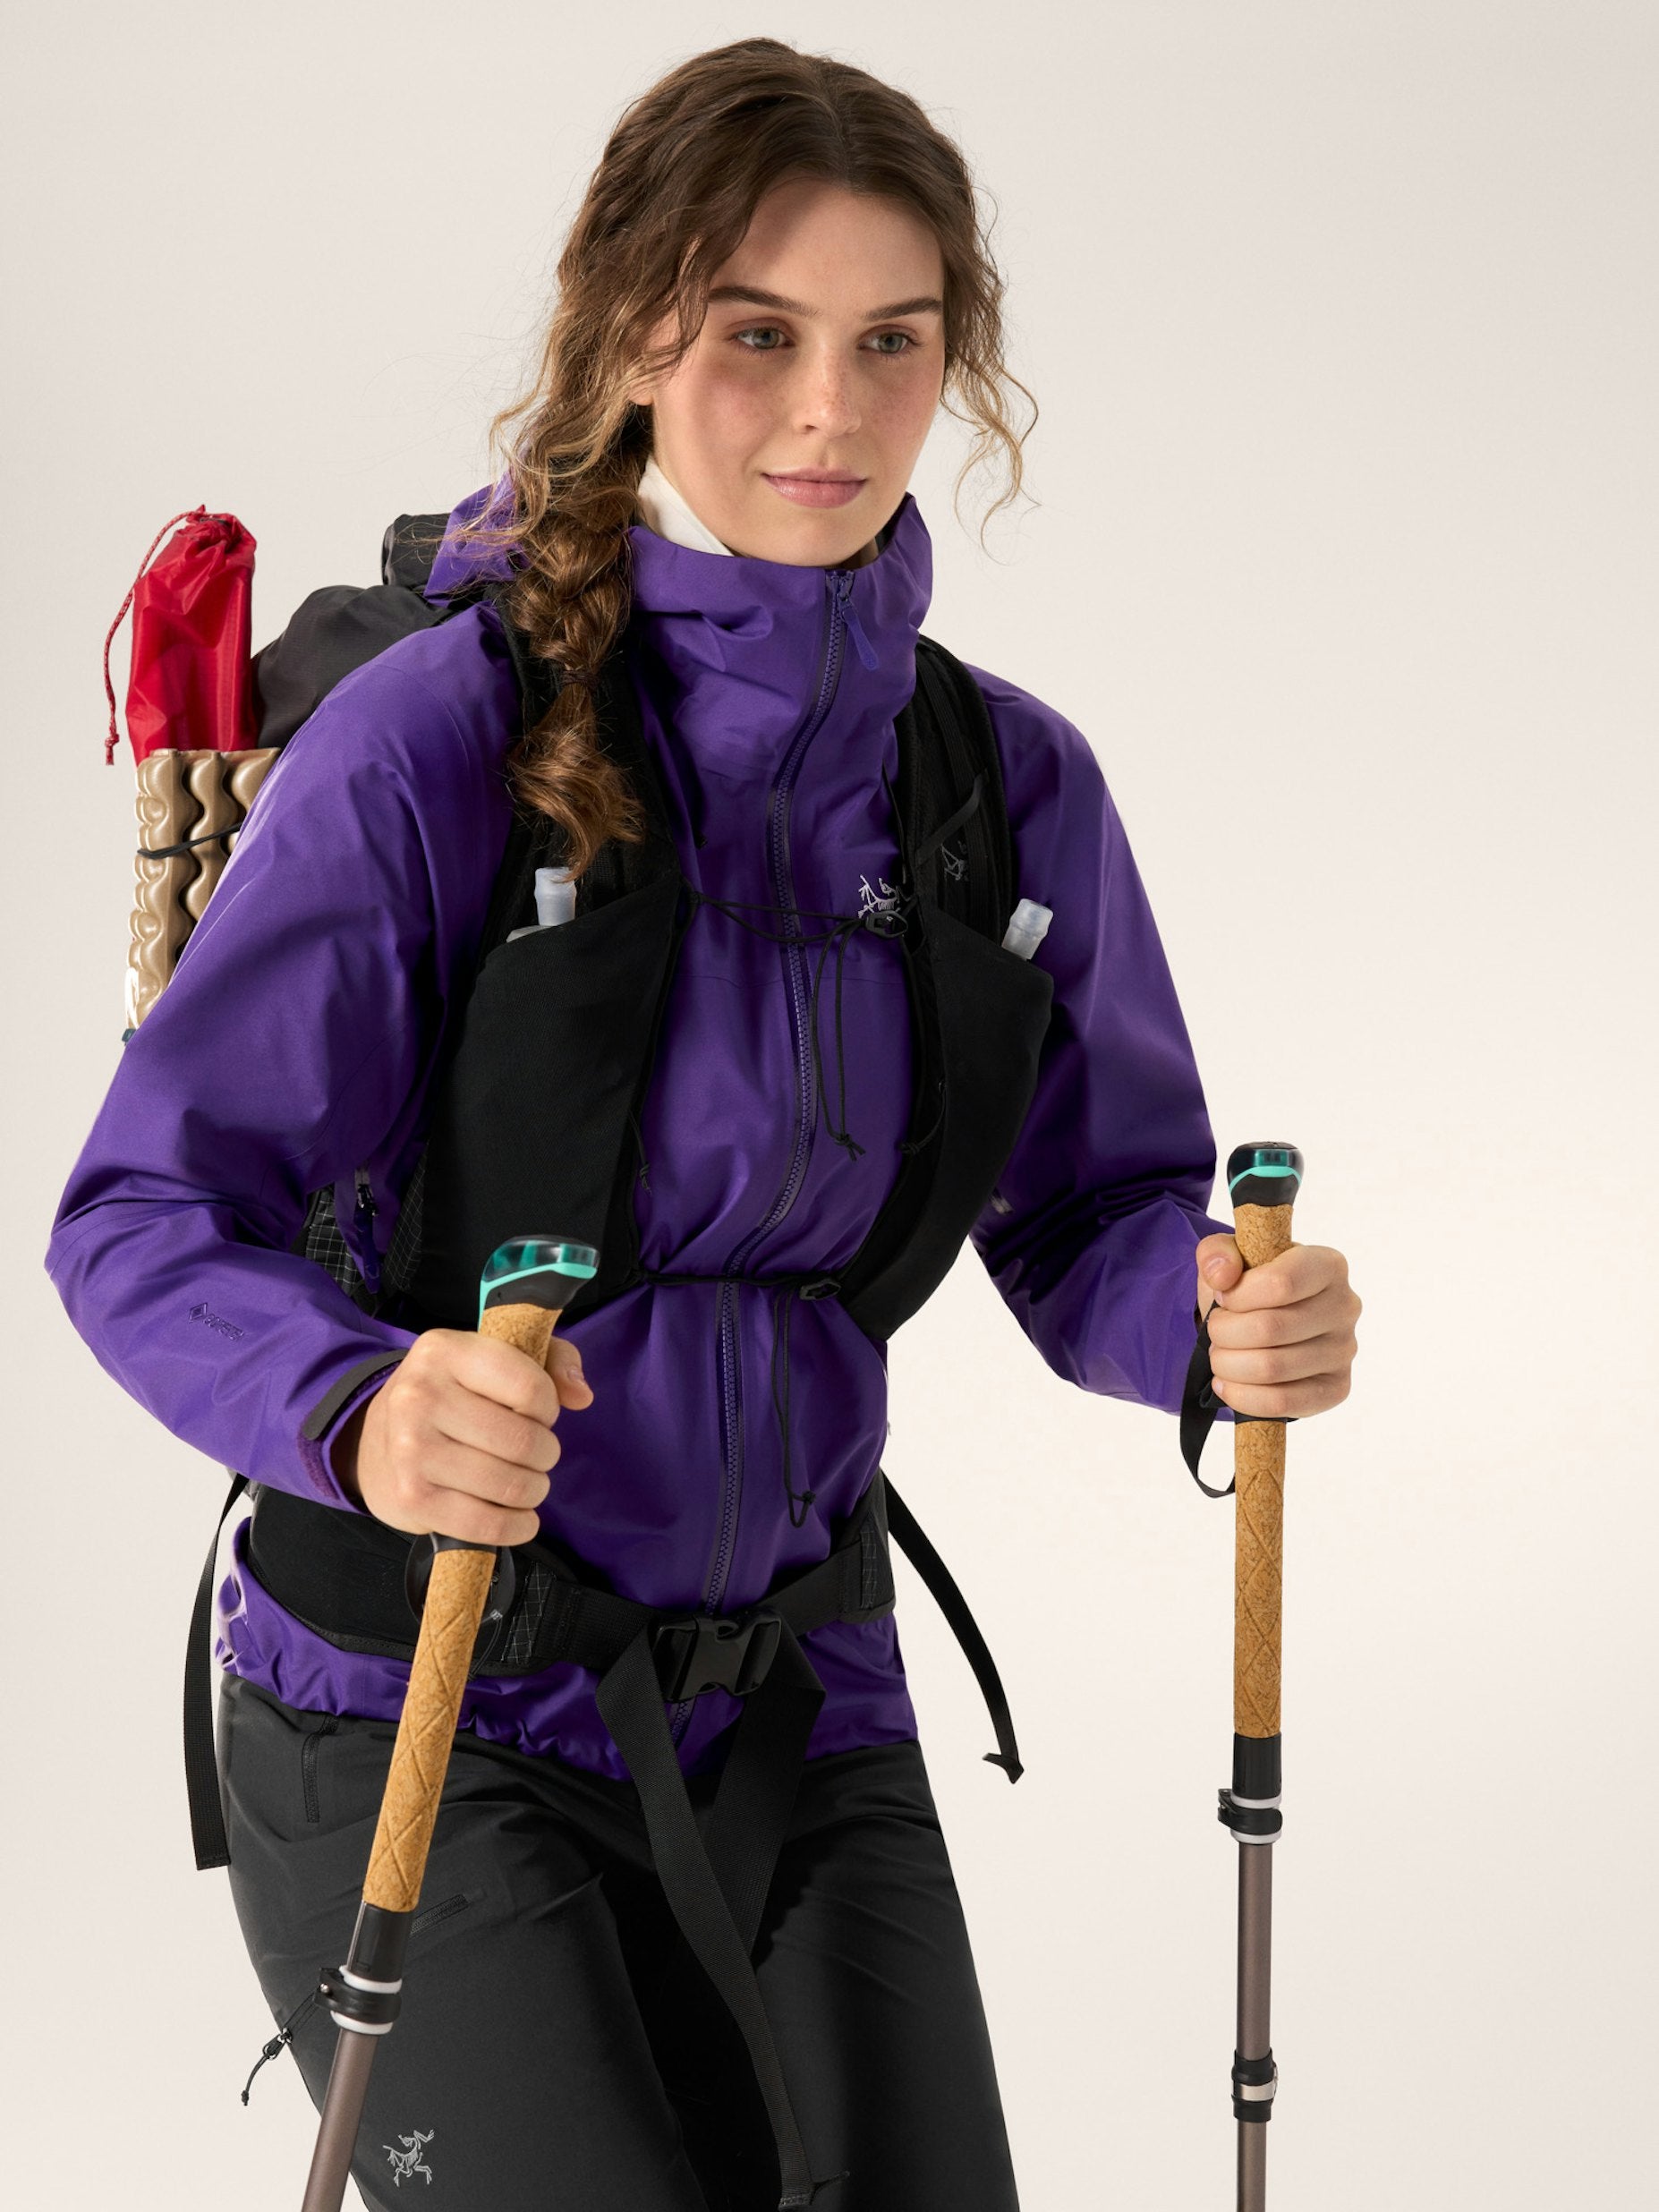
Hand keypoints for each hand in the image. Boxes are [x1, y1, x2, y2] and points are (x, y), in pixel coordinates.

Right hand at [332, 1326, 593, 1544]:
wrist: (375, 1440)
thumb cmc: (453, 1395)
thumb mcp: (498, 1358)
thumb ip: (553, 1361)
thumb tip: (581, 1396)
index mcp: (445, 1351)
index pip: (530, 1388)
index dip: (548, 1408)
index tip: (536, 1414)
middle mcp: (420, 1396)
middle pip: (524, 1442)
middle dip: (545, 1454)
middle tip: (535, 1455)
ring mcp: (411, 1449)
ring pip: (510, 1485)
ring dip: (533, 1490)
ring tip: (525, 1482)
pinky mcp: (412, 1497)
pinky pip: (486, 1524)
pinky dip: (515, 1526)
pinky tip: (519, 1517)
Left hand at [1194, 1237, 1360, 1419]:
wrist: (1264, 1323)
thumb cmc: (1249, 1286)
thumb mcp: (1228, 1258)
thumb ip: (1216, 1253)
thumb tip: (1221, 1277)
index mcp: (1327, 1265)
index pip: (1280, 1284)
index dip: (1238, 1296)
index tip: (1223, 1298)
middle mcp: (1345, 1306)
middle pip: (1270, 1329)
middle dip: (1224, 1333)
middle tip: (1215, 1331)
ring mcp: (1345, 1350)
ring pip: (1272, 1368)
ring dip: (1228, 1364)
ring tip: (1221, 1354)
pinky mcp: (1336, 1388)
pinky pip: (1284, 1403)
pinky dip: (1243, 1397)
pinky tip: (1226, 1383)